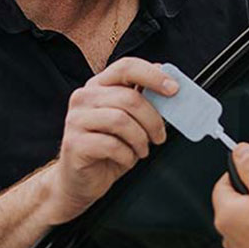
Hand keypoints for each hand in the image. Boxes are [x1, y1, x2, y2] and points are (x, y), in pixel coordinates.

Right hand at [45, 57, 174, 222]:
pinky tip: (127, 158)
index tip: (174, 90)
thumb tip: (170, 85)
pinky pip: (111, 145)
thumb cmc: (109, 148)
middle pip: (129, 98)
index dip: (153, 76)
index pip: (127, 67)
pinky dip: (127, 155)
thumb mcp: (131, 121)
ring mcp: (75, 119)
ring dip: (140, 139)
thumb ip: (145, 101)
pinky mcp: (74, 143)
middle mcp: (84, 97)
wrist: (81, 180)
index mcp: (99, 85)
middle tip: (159, 136)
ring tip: (141, 150)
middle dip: (153, 120)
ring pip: (121, 121)